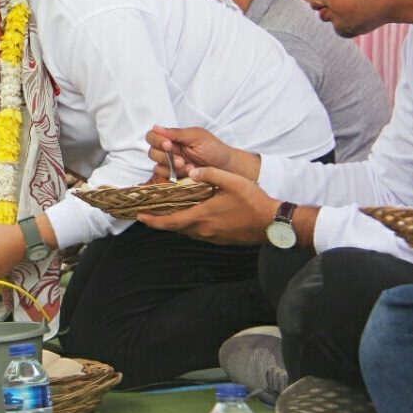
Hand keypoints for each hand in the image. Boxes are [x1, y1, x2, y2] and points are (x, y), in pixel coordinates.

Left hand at [137, 167, 282, 244]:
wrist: (272, 223)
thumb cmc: (253, 201)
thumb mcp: (232, 181)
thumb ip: (210, 174)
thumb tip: (191, 172)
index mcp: (202, 216)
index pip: (170, 222)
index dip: (153, 221)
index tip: (140, 217)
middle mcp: (204, 230)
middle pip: (175, 228)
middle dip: (161, 220)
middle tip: (149, 212)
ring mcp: (212, 237)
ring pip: (186, 231)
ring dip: (175, 222)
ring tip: (167, 211)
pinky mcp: (219, 240)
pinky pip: (197, 233)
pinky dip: (188, 225)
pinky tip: (191, 214)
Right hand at [145, 126, 258, 181]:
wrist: (226, 168)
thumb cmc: (214, 149)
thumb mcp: (197, 136)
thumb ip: (176, 133)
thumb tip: (156, 127)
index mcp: (173, 138)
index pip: (152, 136)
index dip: (156, 140)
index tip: (169, 144)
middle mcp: (169, 151)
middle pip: (152, 152)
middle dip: (165, 156)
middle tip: (181, 160)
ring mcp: (171, 165)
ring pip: (157, 166)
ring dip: (171, 167)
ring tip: (188, 167)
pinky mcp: (174, 178)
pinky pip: (164, 178)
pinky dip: (173, 176)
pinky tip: (188, 174)